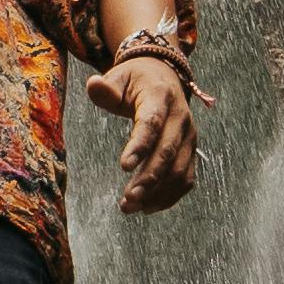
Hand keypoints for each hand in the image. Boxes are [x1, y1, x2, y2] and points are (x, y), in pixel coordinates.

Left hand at [89, 45, 198, 214]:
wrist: (164, 77)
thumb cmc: (135, 80)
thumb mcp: (119, 77)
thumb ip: (106, 87)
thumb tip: (94, 86)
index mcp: (161, 97)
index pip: (152, 123)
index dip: (140, 145)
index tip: (124, 166)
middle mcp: (180, 118)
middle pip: (168, 152)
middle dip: (149, 178)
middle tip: (128, 199)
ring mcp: (189, 137)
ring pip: (179, 170)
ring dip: (157, 193)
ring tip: (130, 207)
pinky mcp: (190, 151)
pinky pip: (186, 178)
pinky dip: (170, 196)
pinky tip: (147, 206)